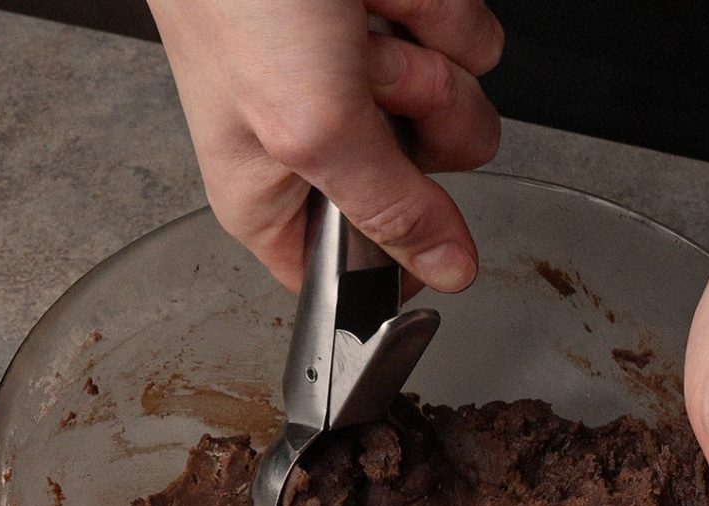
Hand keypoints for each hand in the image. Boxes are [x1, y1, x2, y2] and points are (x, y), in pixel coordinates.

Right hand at [146, 0, 503, 292]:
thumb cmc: (235, 0)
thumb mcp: (310, 127)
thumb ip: (388, 209)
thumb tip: (447, 270)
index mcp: (278, 195)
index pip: (353, 275)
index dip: (395, 259)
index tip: (411, 222)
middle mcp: (329, 143)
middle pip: (432, 186)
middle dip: (414, 123)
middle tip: (358, 78)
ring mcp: (375, 79)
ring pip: (464, 108)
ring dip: (427, 56)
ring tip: (357, 18)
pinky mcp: (411, 25)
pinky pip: (472, 40)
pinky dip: (436, 7)